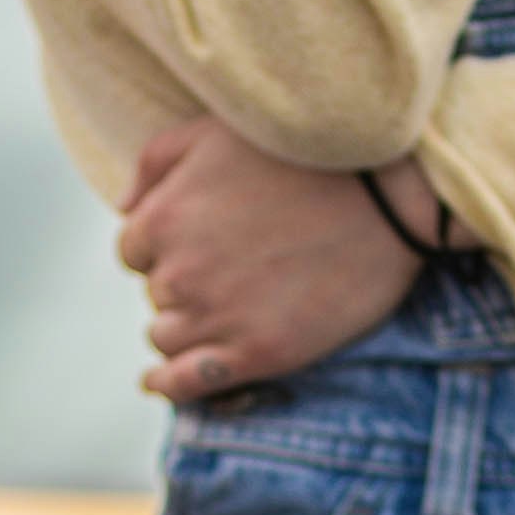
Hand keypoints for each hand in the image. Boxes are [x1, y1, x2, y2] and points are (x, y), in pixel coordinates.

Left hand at [119, 119, 421, 402]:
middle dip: (185, 280)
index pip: (135, 250)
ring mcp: (217, 319)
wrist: (390, 194)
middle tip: (236, 263)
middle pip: (157, 294)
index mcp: (163, 219)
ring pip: (167, 337)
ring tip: (228, 306)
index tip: (207, 238)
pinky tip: (162, 382)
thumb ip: (154, 163)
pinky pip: (187, 384)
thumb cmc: (305, 152)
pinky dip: (170, 384)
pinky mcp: (257, 354)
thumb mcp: (214, 130)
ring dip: (187, 325)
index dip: (167, 245)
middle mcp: (179, 274)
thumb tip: (124, 208)